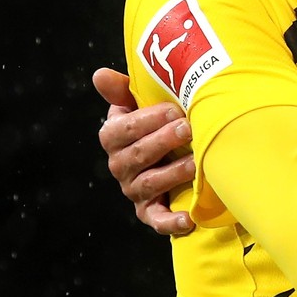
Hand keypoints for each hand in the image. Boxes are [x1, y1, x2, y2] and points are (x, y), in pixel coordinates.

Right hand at [93, 67, 197, 235]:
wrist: (165, 154)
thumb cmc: (153, 122)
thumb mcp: (137, 104)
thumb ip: (121, 90)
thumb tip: (101, 75)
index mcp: (113, 137)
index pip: (122, 129)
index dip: (148, 120)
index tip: (174, 110)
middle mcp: (119, 165)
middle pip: (137, 155)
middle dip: (164, 142)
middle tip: (189, 129)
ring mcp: (133, 189)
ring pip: (148, 183)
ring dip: (172, 174)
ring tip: (196, 163)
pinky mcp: (149, 211)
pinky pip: (157, 219)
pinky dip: (171, 221)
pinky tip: (189, 218)